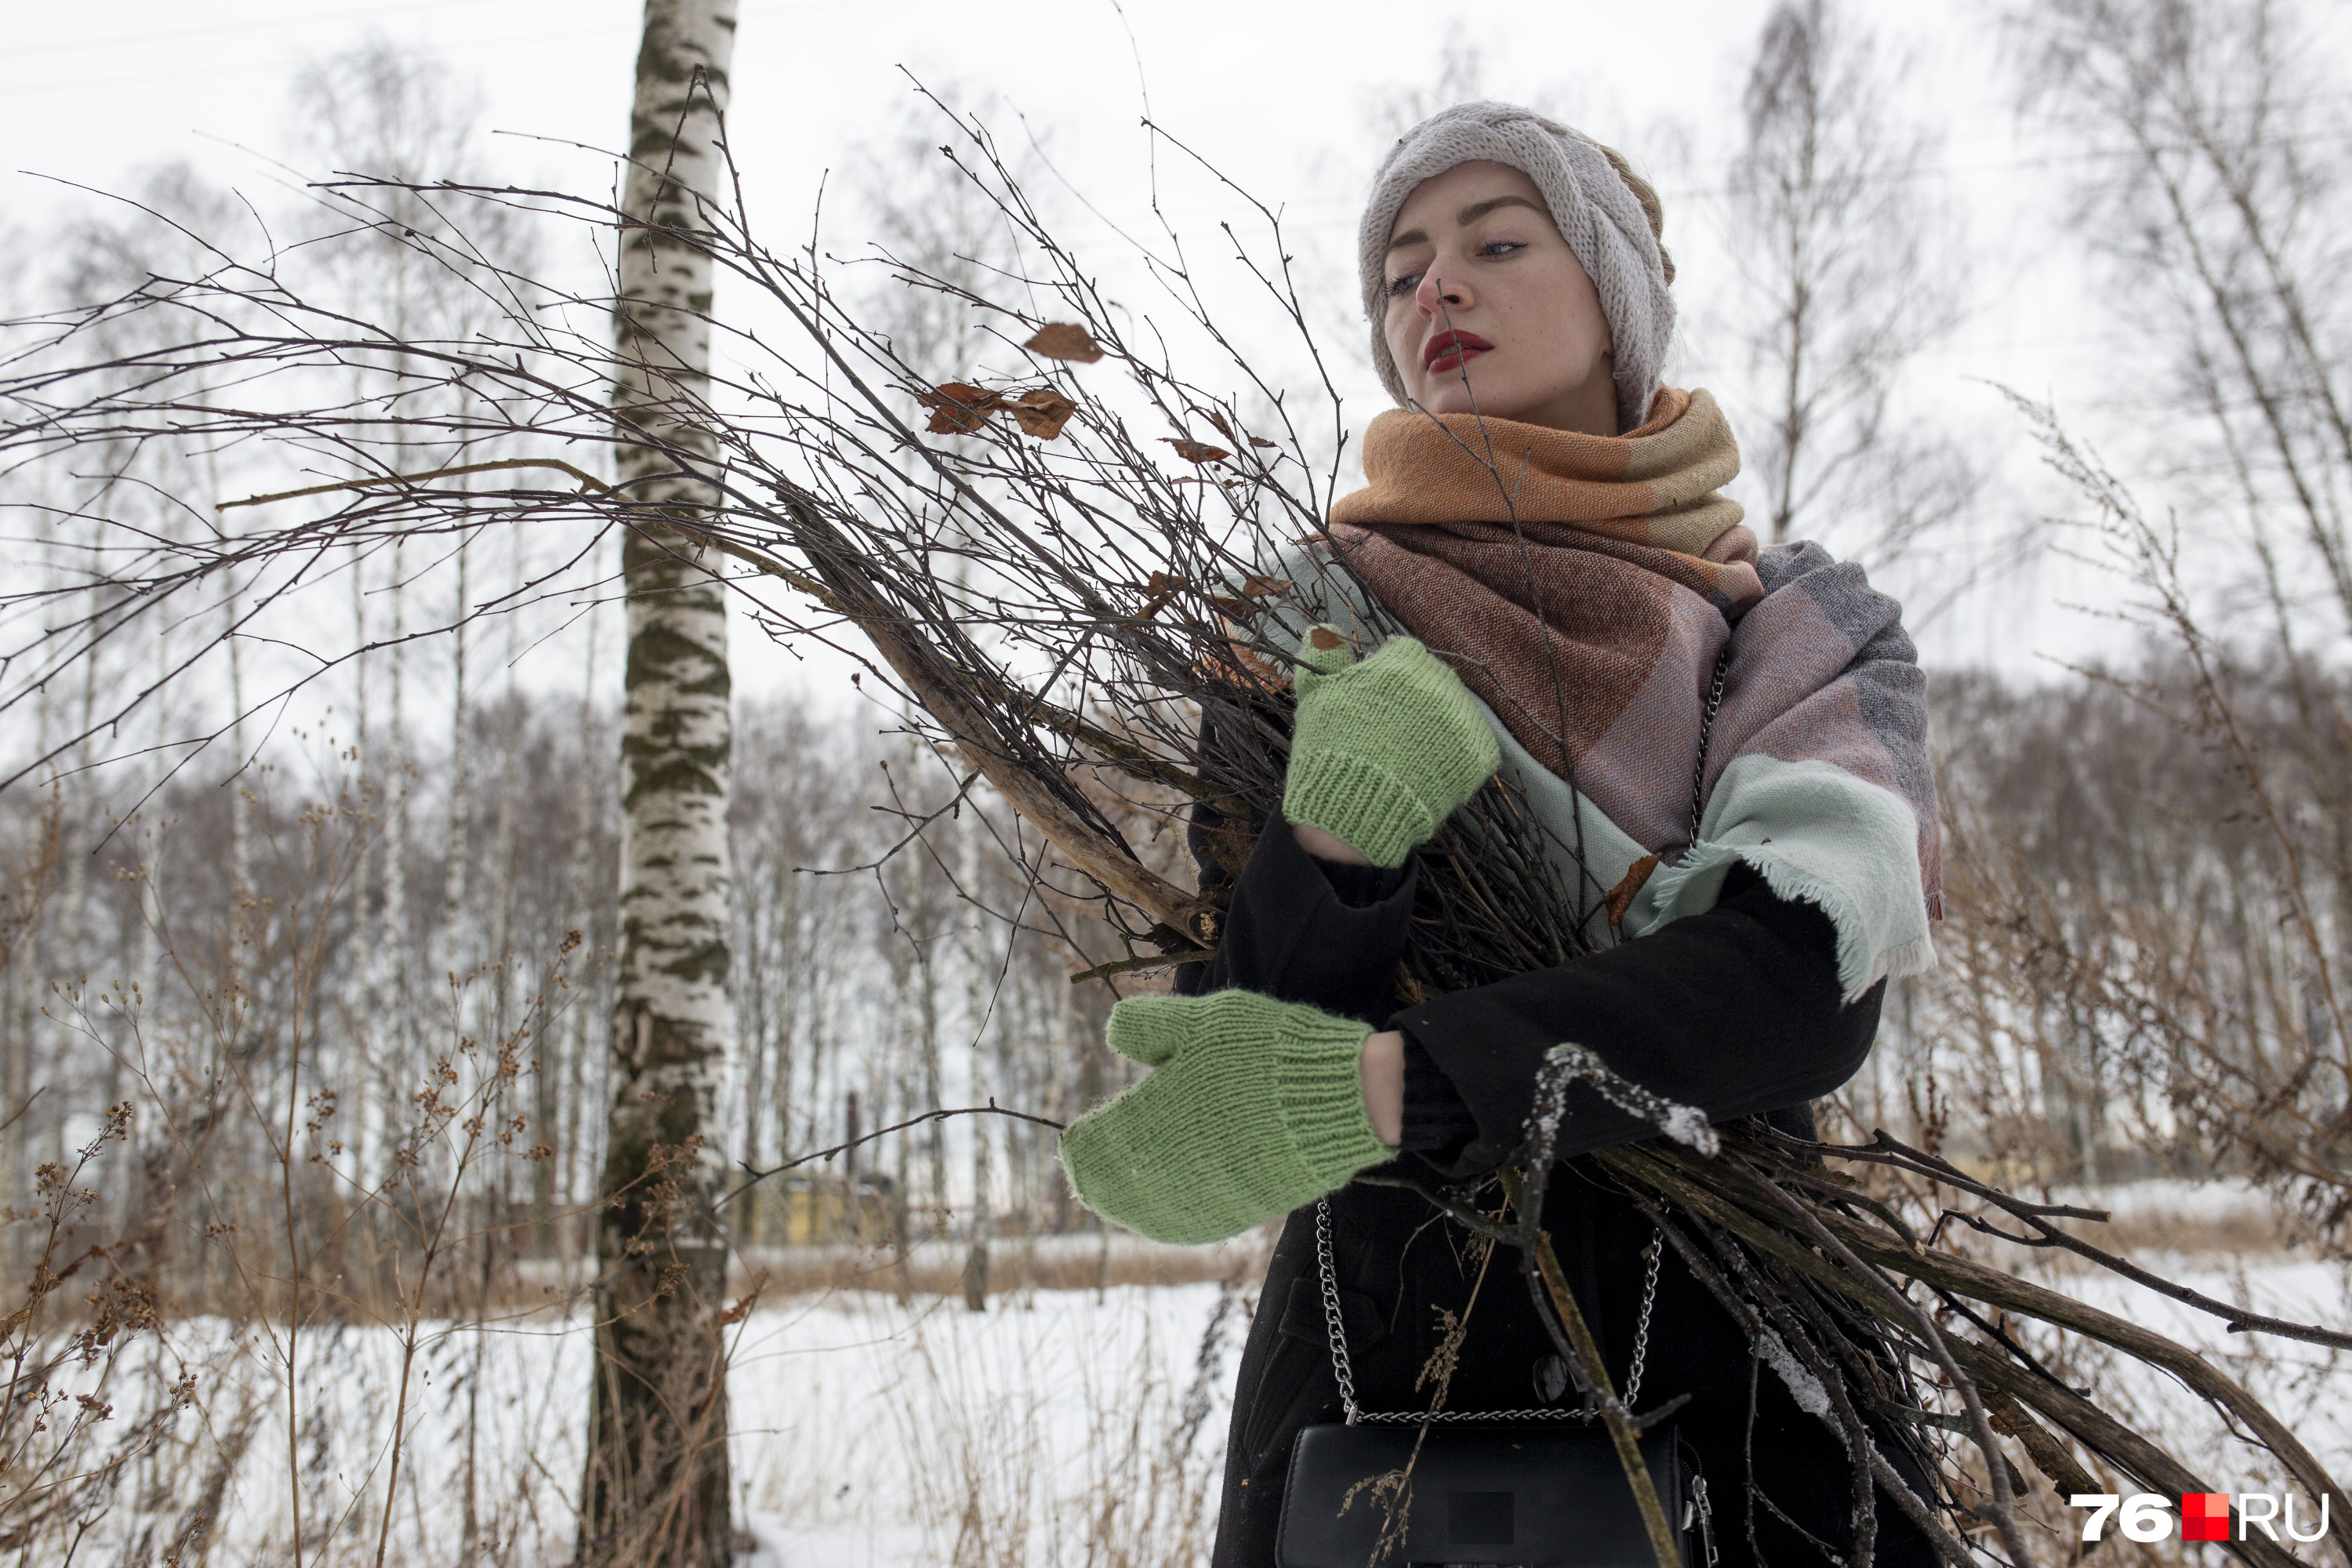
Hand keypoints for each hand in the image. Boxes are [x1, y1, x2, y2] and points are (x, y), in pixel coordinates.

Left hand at [1057, 990, 1392, 1243]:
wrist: (1338, 1100)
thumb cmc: (1266, 1052)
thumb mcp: (1203, 1021)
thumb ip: (1150, 1027)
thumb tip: (1113, 1032)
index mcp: (1147, 1120)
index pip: (1090, 1147)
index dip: (1080, 1144)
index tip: (1076, 1137)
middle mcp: (1164, 1169)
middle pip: (1108, 1189)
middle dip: (1095, 1176)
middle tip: (1087, 1166)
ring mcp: (1200, 1198)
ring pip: (1142, 1215)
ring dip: (1125, 1201)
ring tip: (1117, 1190)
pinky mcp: (1235, 1215)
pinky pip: (1183, 1226)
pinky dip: (1164, 1217)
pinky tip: (1164, 1206)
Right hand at [1283, 626, 1499, 867]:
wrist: (1354, 808)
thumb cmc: (1329, 748)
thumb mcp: (1315, 695)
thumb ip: (1323, 655)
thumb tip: (1325, 630)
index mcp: (1406, 661)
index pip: (1404, 654)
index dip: (1386, 676)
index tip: (1373, 700)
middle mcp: (1443, 682)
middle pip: (1431, 681)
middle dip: (1413, 700)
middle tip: (1389, 732)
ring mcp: (1465, 719)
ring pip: (1452, 712)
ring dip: (1435, 727)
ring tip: (1406, 755)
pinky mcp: (1480, 756)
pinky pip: (1472, 747)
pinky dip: (1453, 756)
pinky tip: (1427, 770)